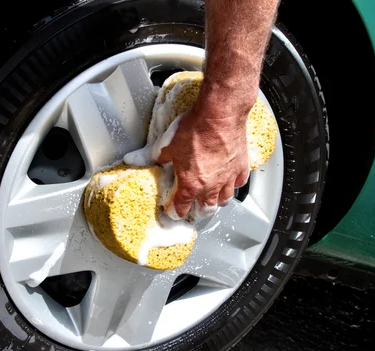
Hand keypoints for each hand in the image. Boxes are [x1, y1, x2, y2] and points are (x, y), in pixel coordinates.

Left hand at [157, 103, 250, 218]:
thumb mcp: (167, 144)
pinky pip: (240, 183)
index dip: (176, 211)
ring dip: (218, 201)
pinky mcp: (241, 166)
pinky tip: (231, 182)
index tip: (174, 211)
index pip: (182, 206)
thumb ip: (151, 156)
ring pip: (225, 199)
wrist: (220, 115)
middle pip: (206, 208)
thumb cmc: (195, 130)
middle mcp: (211, 185)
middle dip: (199, 211)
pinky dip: (234, 185)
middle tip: (195, 210)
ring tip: (214, 199)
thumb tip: (133, 159)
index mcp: (191, 184)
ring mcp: (228, 178)